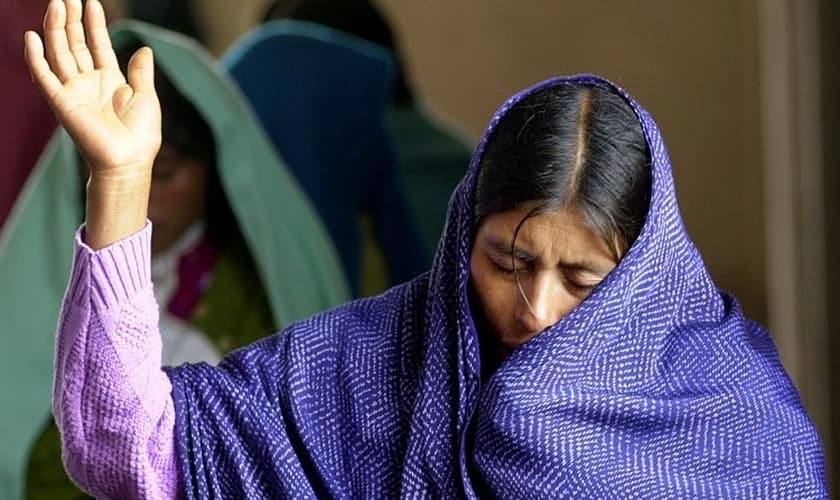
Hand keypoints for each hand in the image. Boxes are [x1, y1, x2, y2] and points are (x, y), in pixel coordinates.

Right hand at [24, 0, 161, 247]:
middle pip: (75, 44)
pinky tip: (32, 37)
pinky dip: (36, 58)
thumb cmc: (141, 135)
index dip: (94, 24)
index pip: (98, 45)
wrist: (130, 160)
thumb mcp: (146, 96)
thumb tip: (145, 49)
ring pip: (60, 53)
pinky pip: (44, 77)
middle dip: (71, 21)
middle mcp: (88, 83)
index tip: (91, 2)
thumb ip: (140, 72)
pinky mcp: (61, 102)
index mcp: (110, 81)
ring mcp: (73, 91)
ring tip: (56, 5)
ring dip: (55, 30)